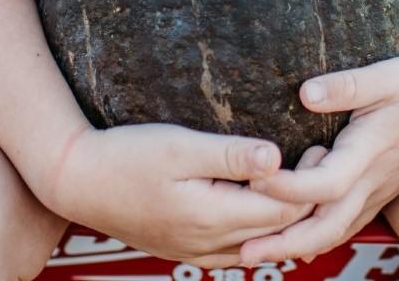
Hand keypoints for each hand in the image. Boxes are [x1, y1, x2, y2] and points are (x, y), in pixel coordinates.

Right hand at [48, 121, 327, 268]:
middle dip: (302, 199)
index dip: (308, 183)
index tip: (320, 149)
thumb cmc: (126, 156)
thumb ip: (229, 154)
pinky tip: (260, 204)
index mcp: (212, 217)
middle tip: (319, 157)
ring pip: (257, 242)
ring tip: (298, 177)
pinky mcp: (185, 248)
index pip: (282, 210)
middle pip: (275, 230)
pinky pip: (234, 248)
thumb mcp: (179, 147)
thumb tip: (277, 158)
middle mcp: (208, 244)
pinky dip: (256, 228)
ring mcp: (195, 251)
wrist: (78, 181)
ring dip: (282, 215)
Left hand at [239, 51, 398, 264]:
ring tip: (256, 250)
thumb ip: (346, 86)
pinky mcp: (380, 188)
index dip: (289, 189)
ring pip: (336, 231)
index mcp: (370, 151)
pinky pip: (346, 222)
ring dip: (297, 245)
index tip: (255, 182)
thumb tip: (305, 93)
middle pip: (328, 226)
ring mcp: (379, 189)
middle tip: (243, 252)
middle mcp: (374, 180)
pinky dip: (317, 236)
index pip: (325, 184)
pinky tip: (294, 239)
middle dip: (285, 243)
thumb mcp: (386, 74)